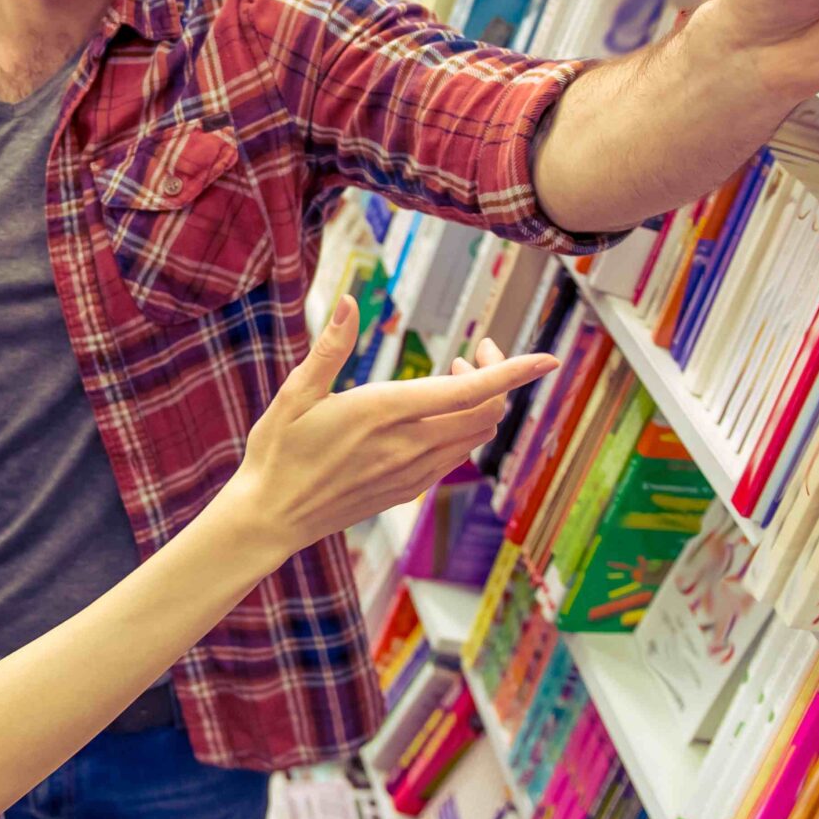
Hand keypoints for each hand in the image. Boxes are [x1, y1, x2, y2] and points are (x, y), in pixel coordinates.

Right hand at [213, 297, 556, 565]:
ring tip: (453, 379)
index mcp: (383, 412)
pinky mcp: (407, 490)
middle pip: (486, 413)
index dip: (514, 372)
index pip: (470, 391)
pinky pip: (455, 457)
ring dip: (479, 404)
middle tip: (472, 353)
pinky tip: (436, 416)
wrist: (271, 517)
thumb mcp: (296, 392)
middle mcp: (408, 445)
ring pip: (475, 436)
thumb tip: (348, 301)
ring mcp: (412, 472)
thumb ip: (331, 346)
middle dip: (495, 378)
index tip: (547, 358)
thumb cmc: (277, 450)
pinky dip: (463, 430)